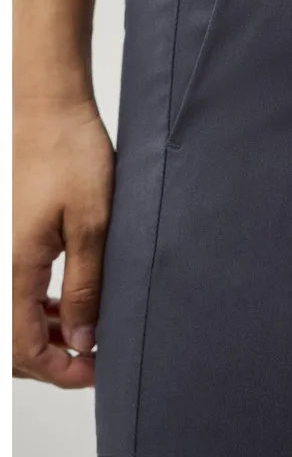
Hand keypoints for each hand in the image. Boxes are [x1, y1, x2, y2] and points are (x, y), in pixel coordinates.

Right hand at [13, 97, 113, 387]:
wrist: (46, 108)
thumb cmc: (70, 154)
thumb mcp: (93, 224)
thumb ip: (87, 286)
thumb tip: (84, 340)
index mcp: (13, 268)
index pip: (23, 347)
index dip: (59, 370)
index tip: (94, 372)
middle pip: (8, 340)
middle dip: (48, 358)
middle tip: (90, 357)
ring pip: (8, 316)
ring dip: (41, 332)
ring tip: (83, 332)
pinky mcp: (3, 236)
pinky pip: (11, 286)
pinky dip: (33, 305)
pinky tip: (64, 303)